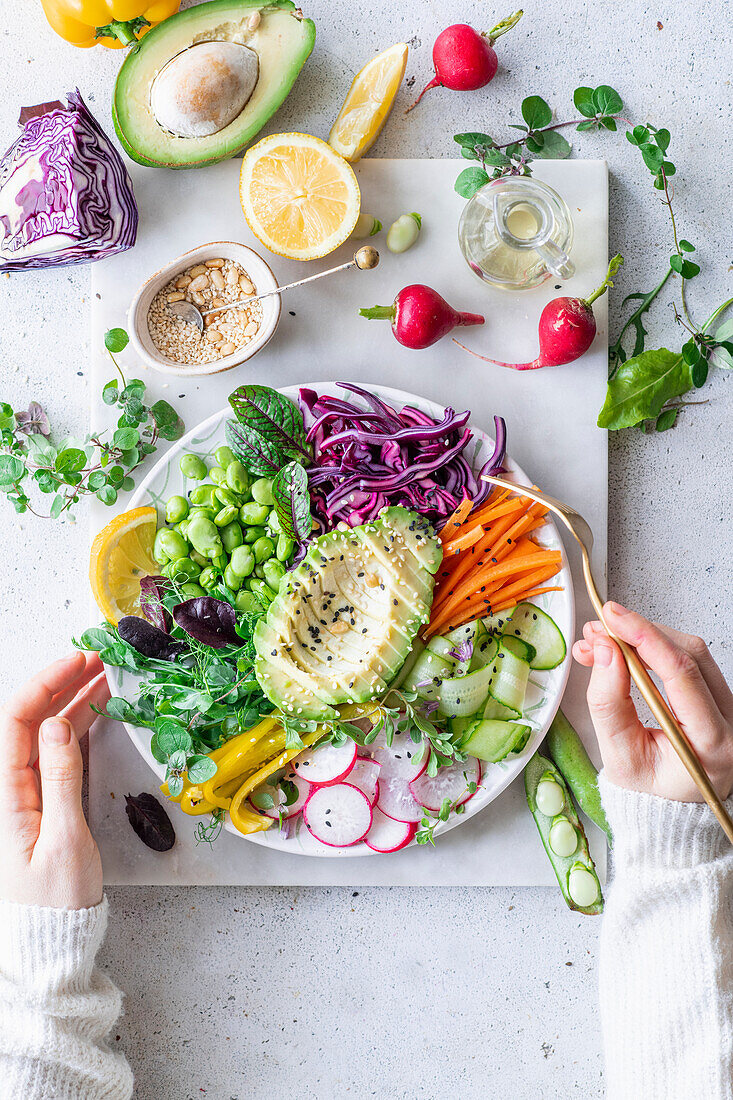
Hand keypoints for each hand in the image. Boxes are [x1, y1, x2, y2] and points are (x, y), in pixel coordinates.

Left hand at [0, 652, 109, 908]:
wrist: (49, 946)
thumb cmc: (55, 904)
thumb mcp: (65, 841)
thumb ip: (61, 780)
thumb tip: (59, 726)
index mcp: (5, 795)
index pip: (15, 721)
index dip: (45, 684)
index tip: (78, 661)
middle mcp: (9, 789)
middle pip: (28, 721)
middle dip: (61, 683)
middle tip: (98, 660)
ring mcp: (25, 795)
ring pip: (44, 734)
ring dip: (72, 702)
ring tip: (104, 677)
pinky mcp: (42, 804)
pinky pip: (55, 754)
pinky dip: (77, 728)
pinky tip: (95, 713)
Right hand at [573, 602, 732, 801]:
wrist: (669, 803)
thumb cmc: (648, 786)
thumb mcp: (618, 754)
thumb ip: (608, 702)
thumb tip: (604, 650)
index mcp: (712, 743)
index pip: (682, 674)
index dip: (645, 637)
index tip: (612, 619)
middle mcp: (731, 720)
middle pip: (689, 654)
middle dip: (639, 633)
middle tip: (597, 630)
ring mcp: (730, 705)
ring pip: (690, 650)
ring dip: (644, 637)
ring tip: (601, 642)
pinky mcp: (719, 694)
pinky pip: (690, 658)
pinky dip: (653, 647)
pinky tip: (624, 649)